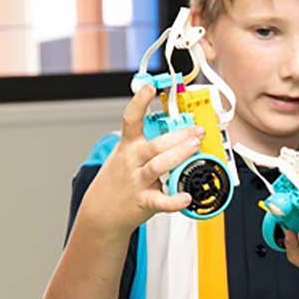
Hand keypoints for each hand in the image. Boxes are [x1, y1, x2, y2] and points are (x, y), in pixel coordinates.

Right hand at [80, 85, 202, 233]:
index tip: (149, 87)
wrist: (100, 211)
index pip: (131, 119)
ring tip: (196, 146)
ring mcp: (137, 181)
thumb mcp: (126, 154)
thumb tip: (178, 125)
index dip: (139, 101)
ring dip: (179, 155)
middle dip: (178, 135)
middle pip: (154, 144)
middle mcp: (132, 161)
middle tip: (197, 129)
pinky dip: (174, 200)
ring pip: (158, 165)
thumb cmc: (119, 179)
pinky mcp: (144, 201)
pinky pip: (161, 200)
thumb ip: (148, 140)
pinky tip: (186, 197)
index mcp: (128, 146)